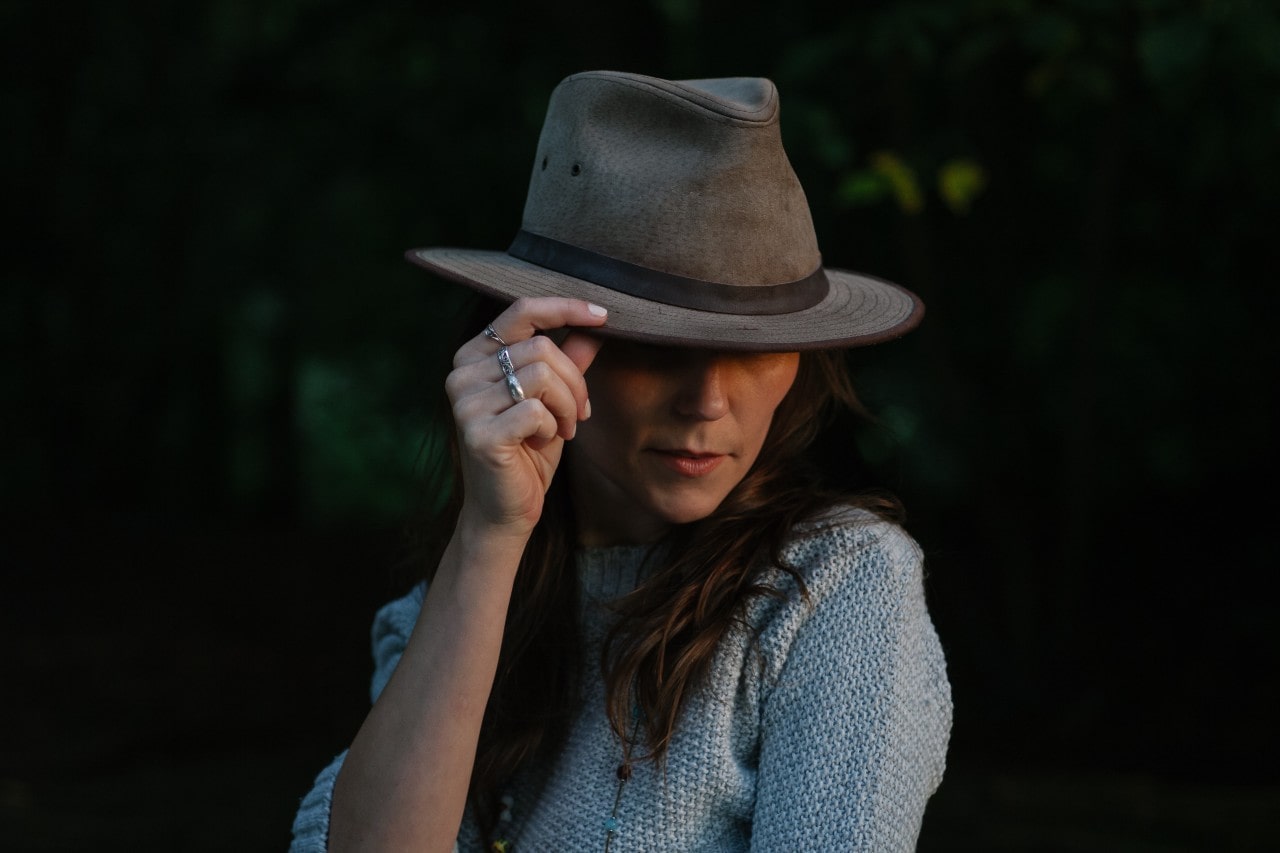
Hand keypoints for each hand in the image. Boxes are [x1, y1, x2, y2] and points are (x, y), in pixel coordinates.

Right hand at [445, 297, 606, 538]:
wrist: (506, 510)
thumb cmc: (530, 451)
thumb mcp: (555, 399)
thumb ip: (569, 361)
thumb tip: (595, 325)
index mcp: (475, 356)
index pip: (522, 311)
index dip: (565, 308)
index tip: (603, 314)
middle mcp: (462, 373)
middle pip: (541, 348)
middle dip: (575, 382)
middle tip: (579, 414)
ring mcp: (466, 403)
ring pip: (543, 376)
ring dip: (567, 406)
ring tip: (563, 429)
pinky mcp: (478, 433)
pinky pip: (537, 410)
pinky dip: (553, 427)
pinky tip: (544, 442)